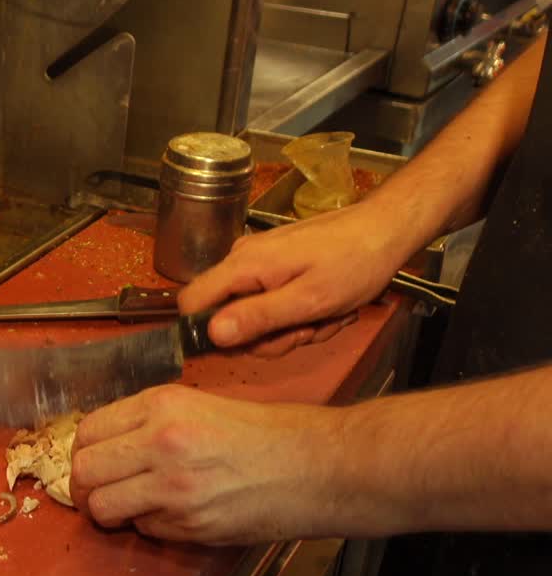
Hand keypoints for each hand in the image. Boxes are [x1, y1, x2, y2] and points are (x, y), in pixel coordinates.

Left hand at [69, 384, 339, 545]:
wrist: (316, 466)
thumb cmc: (268, 433)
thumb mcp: (200, 404)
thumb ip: (151, 419)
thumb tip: (111, 440)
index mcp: (161, 405)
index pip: (88, 429)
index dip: (85, 447)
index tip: (92, 456)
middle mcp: (160, 442)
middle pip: (84, 469)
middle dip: (85, 483)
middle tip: (97, 487)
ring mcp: (173, 487)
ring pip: (103, 506)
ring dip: (107, 510)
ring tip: (123, 507)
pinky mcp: (189, 524)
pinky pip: (144, 528)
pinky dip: (147, 525)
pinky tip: (169, 513)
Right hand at [180, 201, 410, 350]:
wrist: (384, 231)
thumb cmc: (354, 261)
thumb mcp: (309, 300)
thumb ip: (258, 317)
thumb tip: (212, 335)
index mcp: (242, 265)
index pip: (191, 303)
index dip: (208, 332)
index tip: (250, 344)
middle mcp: (241, 260)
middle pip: (224, 317)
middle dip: (267, 336)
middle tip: (306, 331)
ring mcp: (257, 263)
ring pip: (252, 315)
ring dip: (288, 329)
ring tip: (324, 318)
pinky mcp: (273, 266)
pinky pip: (269, 303)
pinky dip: (295, 314)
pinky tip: (323, 309)